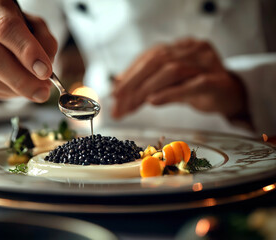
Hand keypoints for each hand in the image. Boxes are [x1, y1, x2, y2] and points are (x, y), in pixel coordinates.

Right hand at [0, 0, 57, 101]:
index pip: (6, 28)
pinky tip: (13, 88)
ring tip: (31, 90)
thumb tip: (43, 72)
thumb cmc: (17, 29)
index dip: (27, 52)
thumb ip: (45, 45)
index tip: (45, 72)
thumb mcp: (37, 28)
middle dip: (21, 80)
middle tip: (42, 92)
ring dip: (12, 90)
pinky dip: (1, 93)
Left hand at [112, 39, 246, 119]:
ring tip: (130, 106)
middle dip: (133, 82)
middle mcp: (192, 49)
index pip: (150, 57)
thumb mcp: (170, 83)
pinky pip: (192, 85)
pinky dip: (170, 93)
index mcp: (180, 47)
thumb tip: (117, 88)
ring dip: (146, 89)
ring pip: (172, 71)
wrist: (231, 95)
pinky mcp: (217, 81)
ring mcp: (206, 63)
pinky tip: (153, 101)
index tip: (114, 92)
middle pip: (157, 60)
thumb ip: (148, 83)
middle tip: (117, 101)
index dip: (130, 74)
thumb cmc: (198, 87)